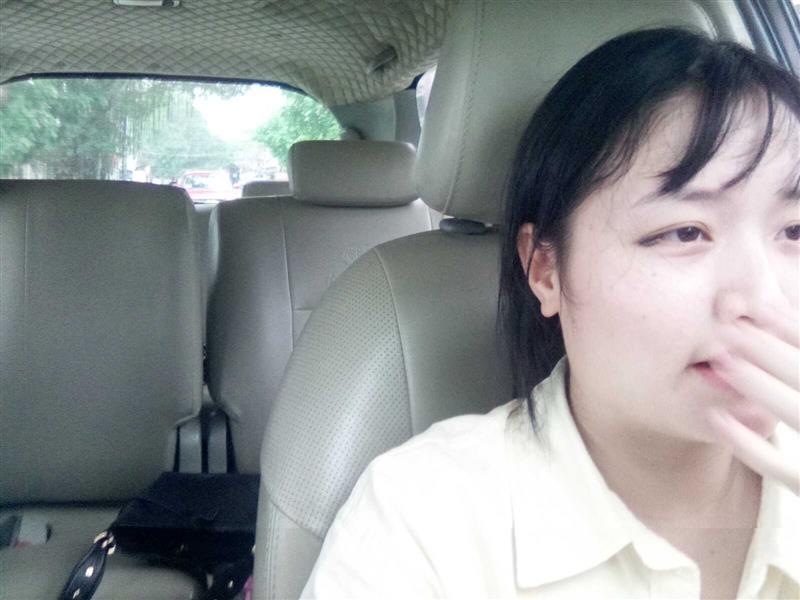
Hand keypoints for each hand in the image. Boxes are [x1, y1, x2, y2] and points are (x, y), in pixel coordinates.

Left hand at [705, 302, 799, 495]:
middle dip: (770, 352)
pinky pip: (787, 471)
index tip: (756, 309)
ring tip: (721, 361)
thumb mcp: (798, 390)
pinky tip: (717, 417)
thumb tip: (772, 324)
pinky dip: (751, 445)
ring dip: (760, 386)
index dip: (793, 330)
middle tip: (726, 329)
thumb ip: (792, 366)